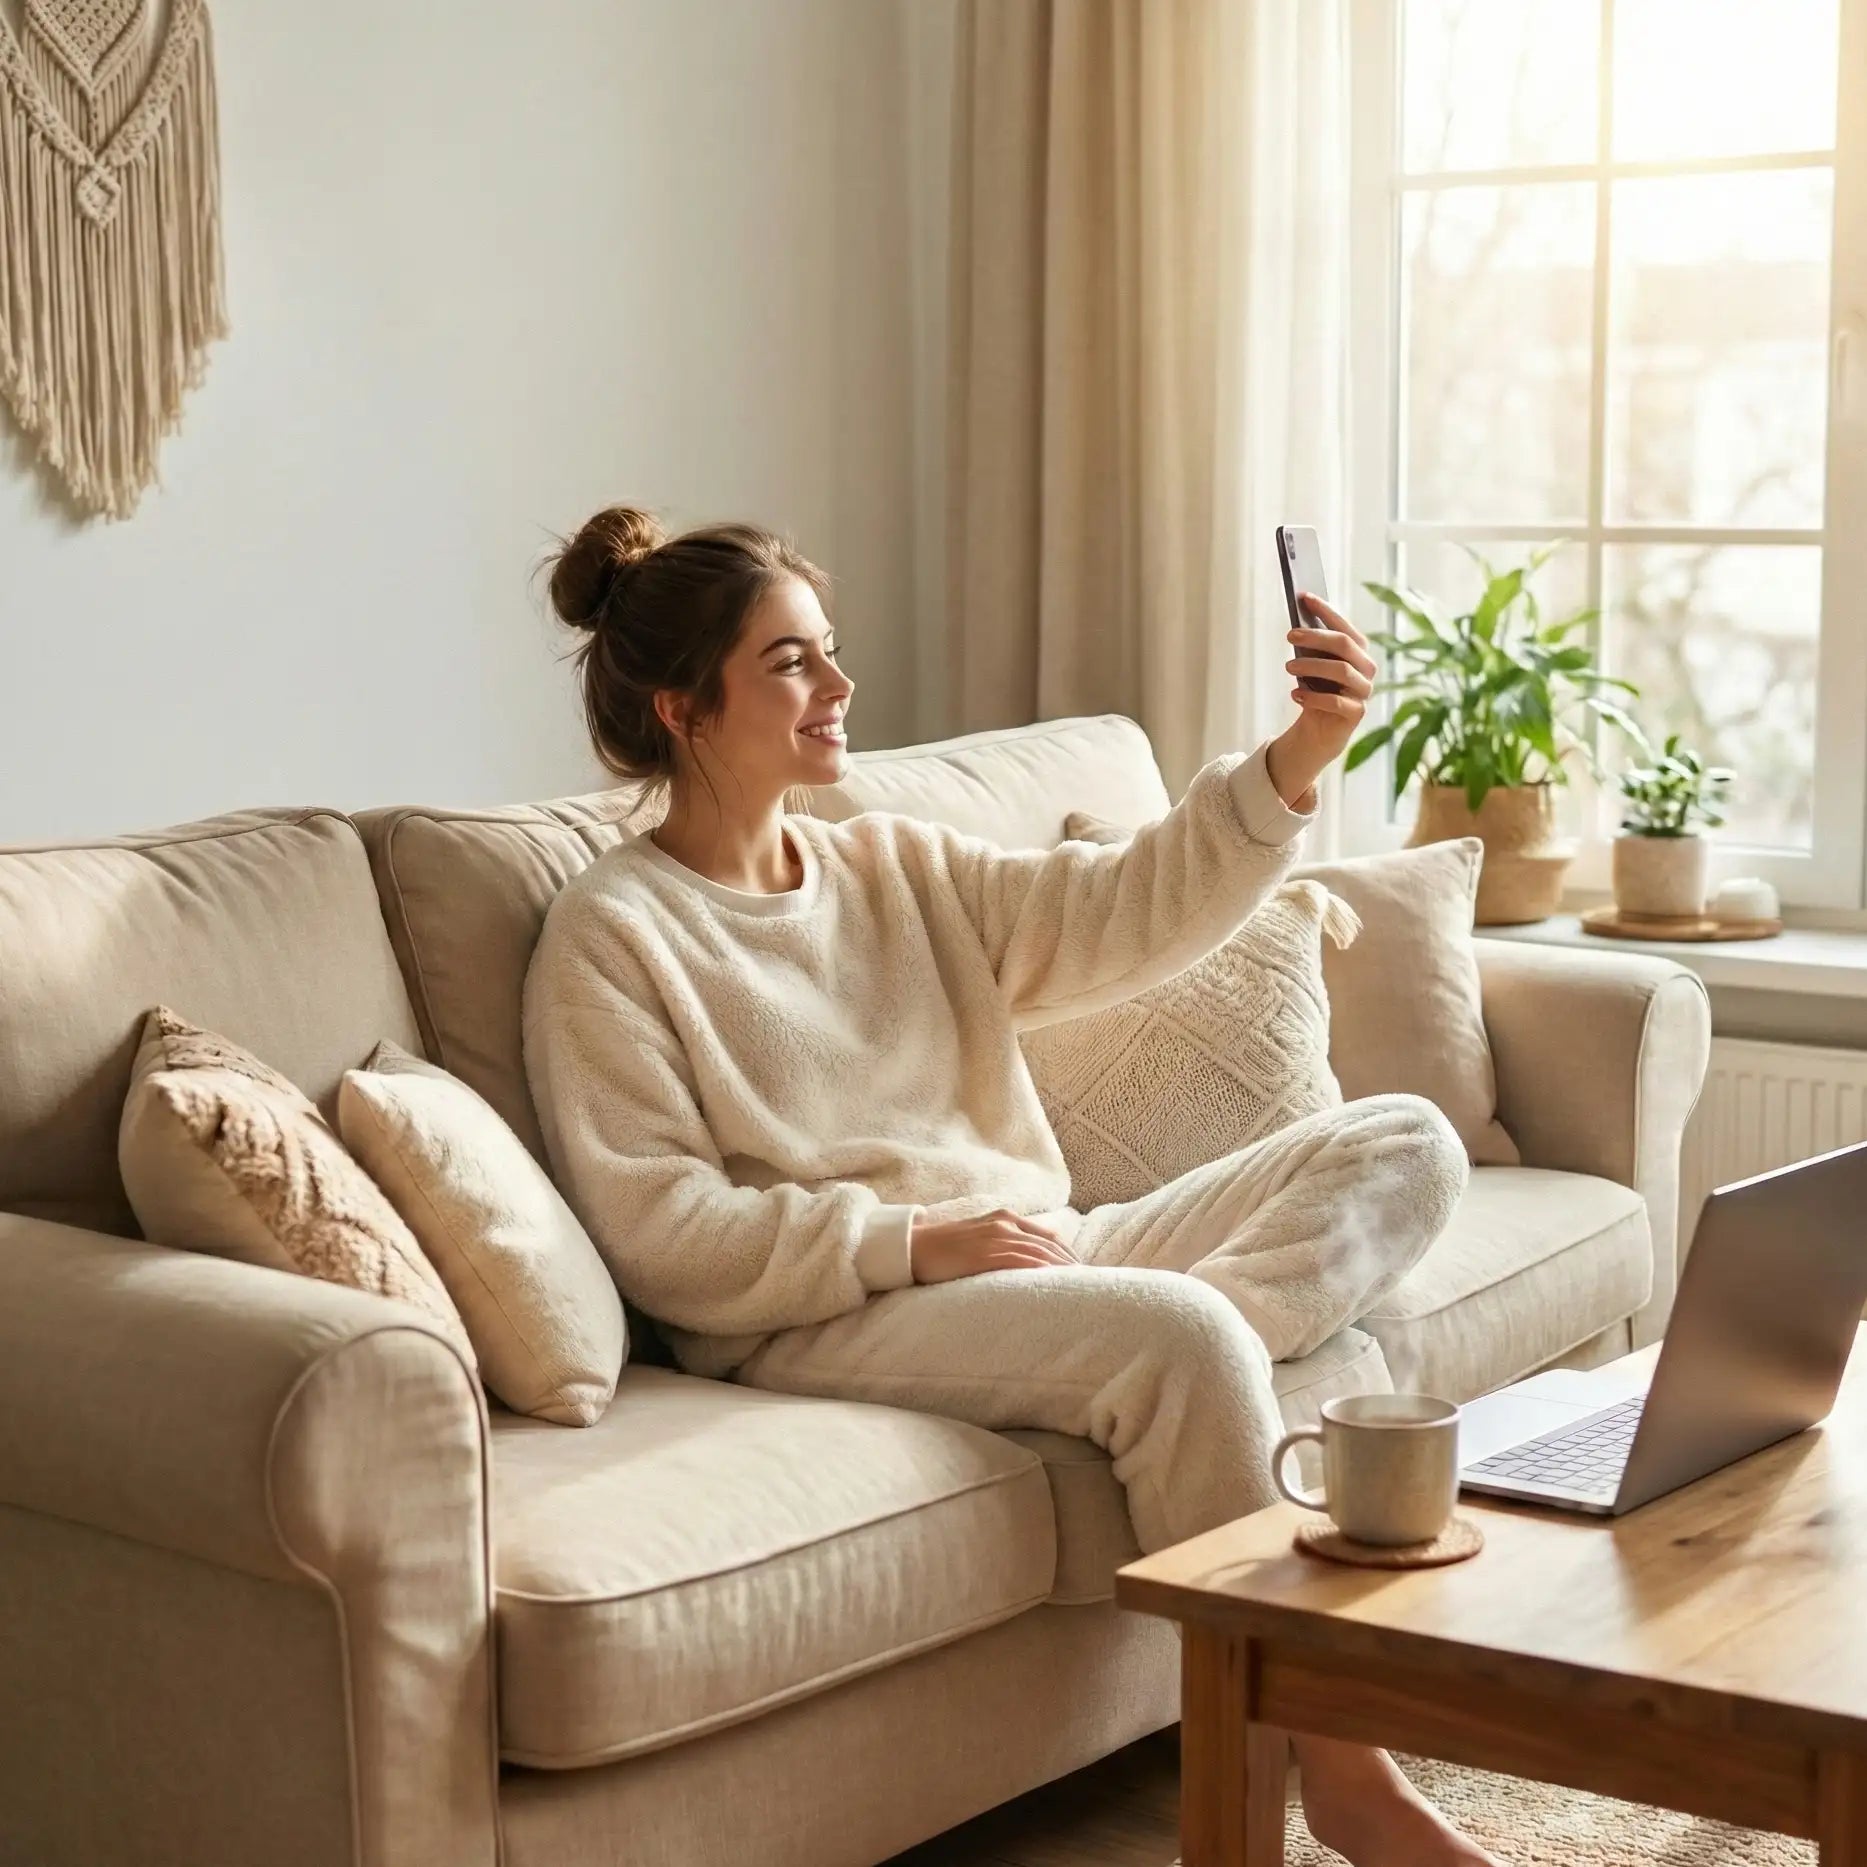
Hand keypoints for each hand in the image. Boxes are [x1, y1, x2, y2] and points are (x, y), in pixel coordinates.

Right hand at [909, 1209, 1077, 1283]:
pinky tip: (1053, 1281)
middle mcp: (1004, 1224)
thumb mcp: (979, 1238)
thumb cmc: (944, 1248)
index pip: (1048, 1236)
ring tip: (1079, 1285)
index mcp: (1005, 1218)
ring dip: (1062, 1269)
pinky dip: (1041, 1271)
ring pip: (1039, 1252)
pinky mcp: (985, 1254)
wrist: (912, 1247)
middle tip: (1090, 1282)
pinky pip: (1021, 1261)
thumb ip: (1002, 1245)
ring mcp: (995, 1238)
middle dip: (1071, 1263)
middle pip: (1049, 1244)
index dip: (1068, 1253)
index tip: (1082, 1270)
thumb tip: (1026, 1264)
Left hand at [1266, 592, 1376, 808]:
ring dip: (1311, 666)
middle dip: (1316, 636)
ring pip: (1342, 671)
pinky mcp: (1356, 714)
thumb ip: (1311, 647)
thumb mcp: (1312, 666)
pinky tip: (1295, 695)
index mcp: (1359, 652)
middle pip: (1345, 645)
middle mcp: (1366, 668)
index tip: (1304, 597)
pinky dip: (1313, 697)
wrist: (1319, 730)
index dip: (1326, 610)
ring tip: (1288, 667)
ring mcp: (1364, 691)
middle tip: (1290, 635)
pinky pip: (1336, 702)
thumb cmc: (1316, 690)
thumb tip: (1297, 623)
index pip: (1345, 626)